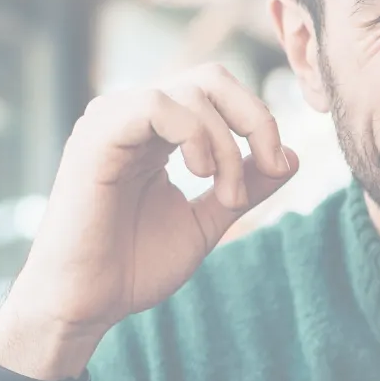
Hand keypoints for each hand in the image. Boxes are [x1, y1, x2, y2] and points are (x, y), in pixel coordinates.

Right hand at [0, 63, 298, 378]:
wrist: (87, 303)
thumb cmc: (134, 266)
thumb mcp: (207, 220)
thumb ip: (244, 187)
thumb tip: (291, 157)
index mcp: (158, 133)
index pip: (218, 91)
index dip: (259, 119)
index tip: (277, 167)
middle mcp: (134, 118)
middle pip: (211, 77)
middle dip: (255, 118)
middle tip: (268, 166)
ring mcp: (112, 122)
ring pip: (189, 89)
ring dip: (225, 142)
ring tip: (224, 194)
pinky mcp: (95, 137)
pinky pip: (154, 105)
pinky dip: (192, 133)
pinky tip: (199, 174)